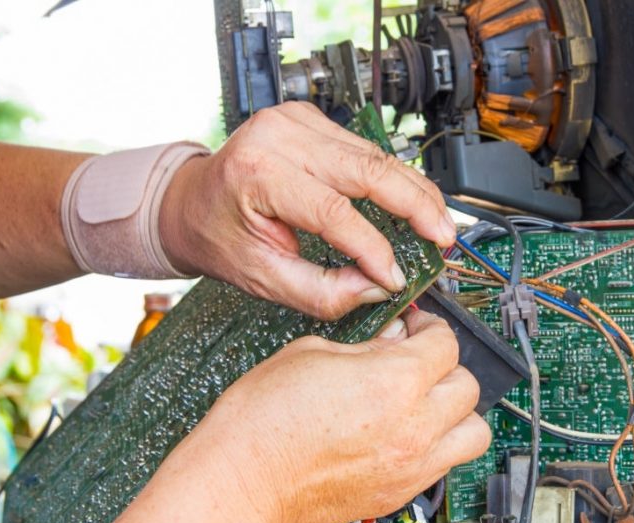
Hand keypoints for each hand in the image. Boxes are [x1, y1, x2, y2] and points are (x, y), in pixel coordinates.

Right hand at [39, 311, 486, 522]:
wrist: (238, 482)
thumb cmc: (260, 420)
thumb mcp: (311, 353)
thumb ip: (366, 344)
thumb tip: (395, 339)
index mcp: (394, 381)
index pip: (445, 342)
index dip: (430, 328)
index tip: (417, 329)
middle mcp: (414, 426)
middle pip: (468, 386)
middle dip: (446, 367)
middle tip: (419, 361)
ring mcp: (411, 466)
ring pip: (474, 433)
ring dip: (457, 413)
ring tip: (427, 404)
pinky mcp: (398, 494)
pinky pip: (444, 465)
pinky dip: (437, 446)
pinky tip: (405, 435)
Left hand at [160, 102, 455, 319]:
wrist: (190, 201)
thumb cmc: (217, 235)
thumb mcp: (260, 277)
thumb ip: (320, 290)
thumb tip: (376, 288)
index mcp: (257, 172)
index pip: (333, 211)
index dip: (374, 248)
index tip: (399, 278)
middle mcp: (278, 134)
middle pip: (368, 169)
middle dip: (415, 207)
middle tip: (443, 240)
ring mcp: (296, 120)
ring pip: (376, 155)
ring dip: (413, 192)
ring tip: (439, 225)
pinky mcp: (311, 120)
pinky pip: (366, 150)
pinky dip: (394, 179)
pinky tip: (413, 203)